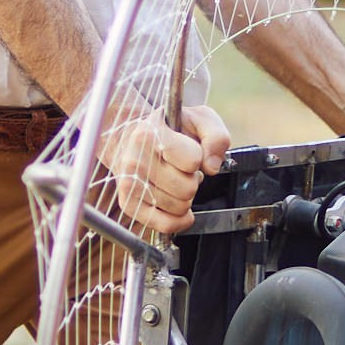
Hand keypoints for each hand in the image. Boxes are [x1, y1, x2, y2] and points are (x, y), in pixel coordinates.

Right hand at [101, 98, 230, 238]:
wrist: (131, 138)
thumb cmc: (168, 130)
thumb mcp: (198, 119)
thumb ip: (216, 136)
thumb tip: (212, 167)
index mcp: (150, 134)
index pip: (193, 161)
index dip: (197, 157)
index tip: (188, 150)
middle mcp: (135, 160)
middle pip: (188, 189)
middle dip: (192, 180)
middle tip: (180, 169)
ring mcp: (129, 185)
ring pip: (180, 208)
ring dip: (184, 197)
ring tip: (172, 179)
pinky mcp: (128, 205)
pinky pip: (165, 224)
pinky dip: (178, 219)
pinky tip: (176, 205)